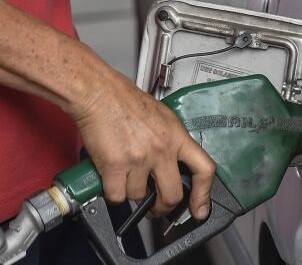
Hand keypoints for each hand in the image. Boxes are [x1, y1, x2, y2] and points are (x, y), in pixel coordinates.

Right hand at [69, 68, 215, 219]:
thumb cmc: (124, 100)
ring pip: (139, 196)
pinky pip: (117, 196)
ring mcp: (139, 159)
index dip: (203, 195)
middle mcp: (161, 149)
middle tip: (156, 206)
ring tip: (125, 177)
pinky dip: (112, 193)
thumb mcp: (162, 116)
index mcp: (176, 136)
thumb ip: (171, 141)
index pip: (204, 169)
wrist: (98, 93)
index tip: (199, 208)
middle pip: (172, 195)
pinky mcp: (115, 166)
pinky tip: (111, 180)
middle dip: (163, 207)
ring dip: (132, 193)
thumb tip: (174, 165)